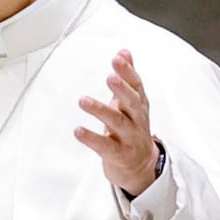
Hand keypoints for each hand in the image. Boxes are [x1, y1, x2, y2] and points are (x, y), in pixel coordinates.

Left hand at [75, 49, 162, 196]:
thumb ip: (127, 77)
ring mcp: (129, 138)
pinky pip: (105, 146)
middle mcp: (136, 121)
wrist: (142, 166)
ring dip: (101, 111)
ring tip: (83, 101)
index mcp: (138, 106)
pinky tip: (78, 130)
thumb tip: (125, 52)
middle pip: (132, 103)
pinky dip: (91, 138)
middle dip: (122, 89)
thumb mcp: (132, 102)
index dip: (128, 72)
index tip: (118, 58)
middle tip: (110, 77)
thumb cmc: (133, 130)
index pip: (137, 86)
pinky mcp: (118, 155)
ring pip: (118, 123)